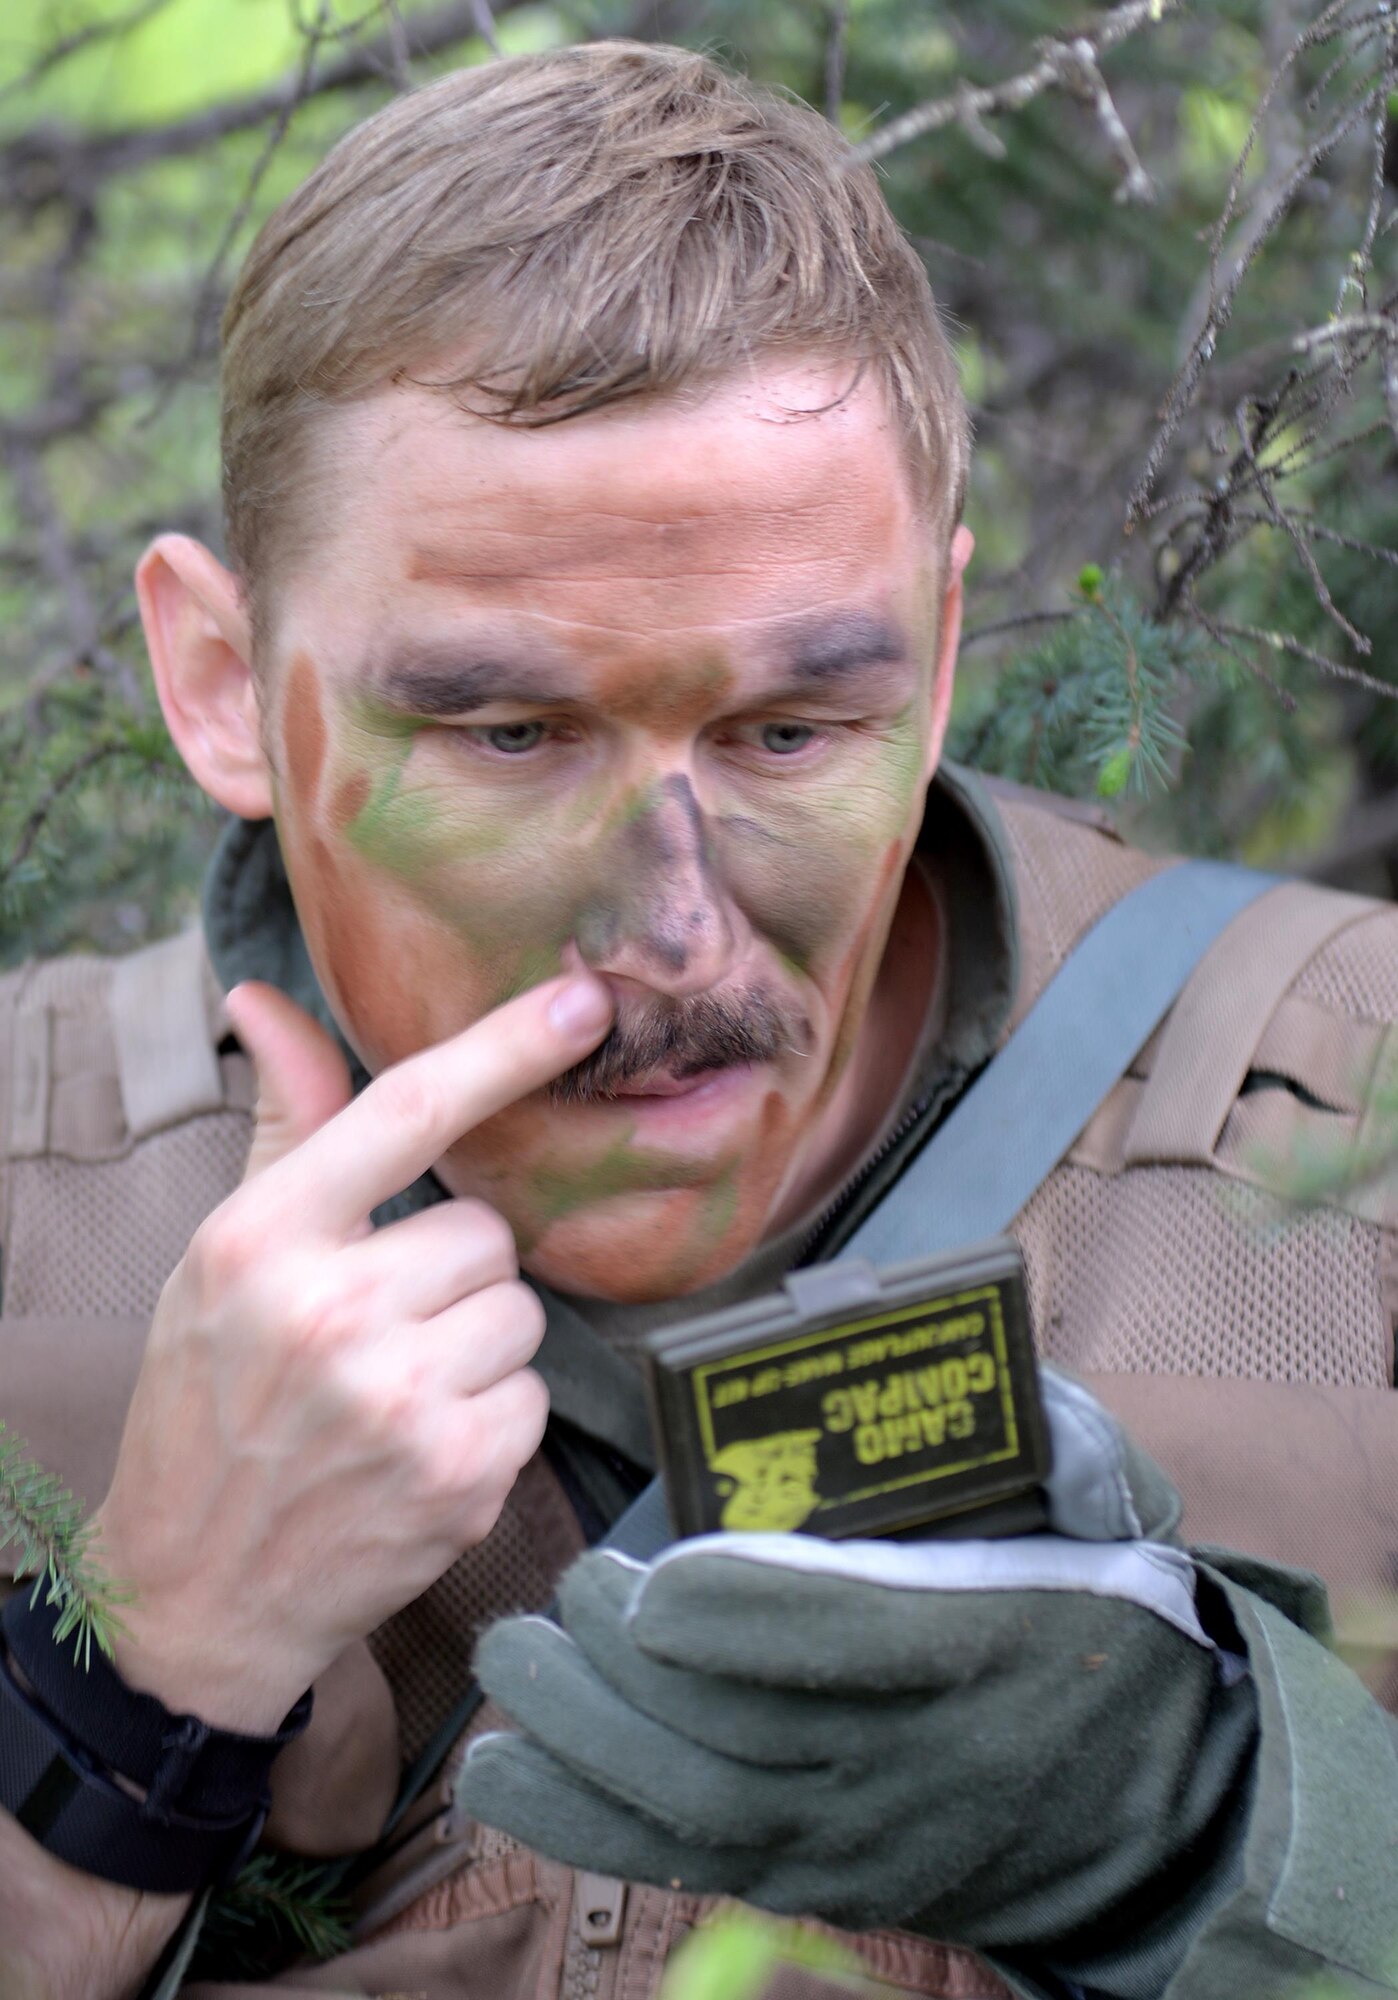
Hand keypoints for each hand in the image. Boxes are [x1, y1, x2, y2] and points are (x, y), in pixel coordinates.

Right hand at [92, 970, 613, 1732]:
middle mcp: (329, 1311)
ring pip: (519, 1311)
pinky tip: (419, 1449)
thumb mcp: (222, 1262)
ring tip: (395, 1393)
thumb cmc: (209, 1404)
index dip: (505, 1046)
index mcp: (260, 1239)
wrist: (195, 1593)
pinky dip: (491, 1420)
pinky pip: (531, 1396)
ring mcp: (397, 1399)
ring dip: (477, 1347)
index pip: (405, 1109)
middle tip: (383, 1328)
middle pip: (486, 1231)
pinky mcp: (456, 1475)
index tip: (584, 998)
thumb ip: (280, 1130)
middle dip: (453, 1274)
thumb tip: (264, 1000)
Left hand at [462, 1372, 1259, 1953]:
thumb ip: (1068, 1449)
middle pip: (752, 1734)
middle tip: (572, 1594)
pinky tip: (498, 1774)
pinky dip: (580, 1825)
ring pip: (701, 1805)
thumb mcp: (1119, 1526)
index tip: (658, 1574)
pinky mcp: (816, 1874)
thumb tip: (1004, 1384)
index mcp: (990, 1651)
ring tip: (513, 1661)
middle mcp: (914, 1762)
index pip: (858, 1643)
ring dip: (587, 1740)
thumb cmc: (1108, 1634)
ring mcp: (859, 1836)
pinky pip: (685, 1863)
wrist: (1148, 1810)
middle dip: (638, 1671)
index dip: (750, 1616)